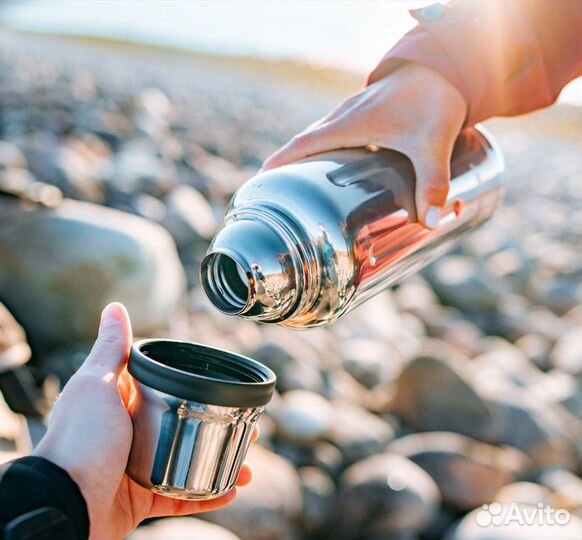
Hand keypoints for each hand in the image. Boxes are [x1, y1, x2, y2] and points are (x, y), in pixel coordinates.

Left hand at [34, 303, 253, 539]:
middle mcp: (132, 434)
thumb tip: (115, 306)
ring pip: (190, 462)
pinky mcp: (142, 499)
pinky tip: (230, 490)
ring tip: (246, 465)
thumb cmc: (78, 441)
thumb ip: (112, 348)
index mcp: (123, 404)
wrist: (63, 504)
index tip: (227, 385)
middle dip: (219, 427)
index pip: (166, 388)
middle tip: (248, 427)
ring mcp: (139, 467)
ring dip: (221, 463)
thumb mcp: (97, 385)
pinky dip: (207, 496)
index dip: (198, 386)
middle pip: (186, 426)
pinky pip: (182, 497)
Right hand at [262, 62, 466, 228]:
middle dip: (289, 164)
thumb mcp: (433, 143)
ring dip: (307, 156)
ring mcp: (355, 112)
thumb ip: (433, 182)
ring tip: (302, 183)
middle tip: (279, 191)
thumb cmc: (434, 98)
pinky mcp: (366, 112)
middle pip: (307, 142)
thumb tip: (429, 222)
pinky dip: (326, 148)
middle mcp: (346, 116)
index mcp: (350, 123)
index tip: (262, 179)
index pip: (305, 143)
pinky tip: (336, 164)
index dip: (281, 161)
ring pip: (321, 136)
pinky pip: (336, 132)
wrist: (445, 64)